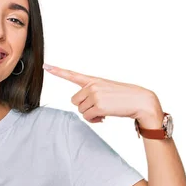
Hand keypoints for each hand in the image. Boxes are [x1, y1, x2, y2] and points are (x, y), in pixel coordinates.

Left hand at [43, 63, 163, 127]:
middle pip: (75, 101)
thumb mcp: (107, 91)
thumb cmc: (125, 98)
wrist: (141, 101)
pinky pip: (88, 117)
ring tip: (104, 112)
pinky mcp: (98, 106)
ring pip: (81, 110)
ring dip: (91, 115)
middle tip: (98, 109)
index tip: (45, 65)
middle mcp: (92, 86)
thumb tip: (85, 111)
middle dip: (85, 107)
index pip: (72, 75)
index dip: (57, 71)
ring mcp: (95, 95)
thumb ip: (93, 95)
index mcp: (94, 80)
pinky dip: (95, 120)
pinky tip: (105, 117)